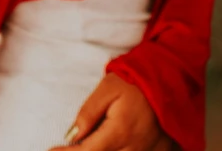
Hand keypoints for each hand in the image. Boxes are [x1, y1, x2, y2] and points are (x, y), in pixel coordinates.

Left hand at [47, 73, 173, 150]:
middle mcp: (135, 148)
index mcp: (120, 131)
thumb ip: (88, 113)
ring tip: (89, 144)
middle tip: (67, 148)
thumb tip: (72, 136)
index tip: (52, 150)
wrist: (169, 77)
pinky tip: (109, 145)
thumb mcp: (107, 88)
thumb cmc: (135, 80)